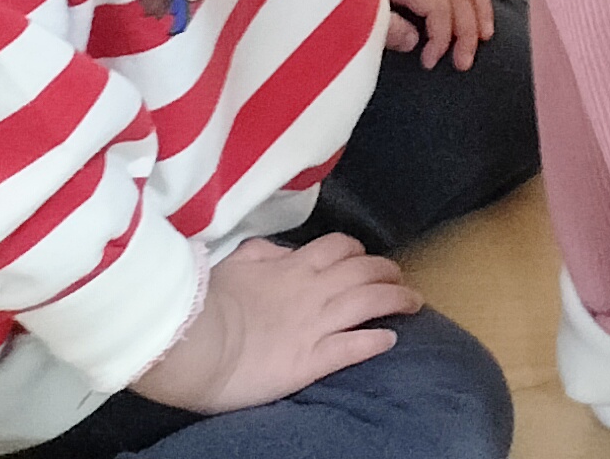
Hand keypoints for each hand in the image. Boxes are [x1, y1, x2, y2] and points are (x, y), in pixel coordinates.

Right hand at [135, 234, 416, 412]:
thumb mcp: (233, 263)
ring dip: (397, 300)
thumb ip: (262, 253)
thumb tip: (282, 252)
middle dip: (388, 271)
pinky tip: (390, 340)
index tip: (365, 258)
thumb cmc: (205, 303)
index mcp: (292, 267)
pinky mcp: (312, 360)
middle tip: (401, 278)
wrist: (195, 341)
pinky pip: (354, 347)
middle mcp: (312, 291)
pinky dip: (375, 341)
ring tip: (413, 302)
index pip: (339, 248)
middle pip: (365, 270)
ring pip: (370, 302)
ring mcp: (316, 325)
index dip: (359, 251)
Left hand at [369, 0, 495, 68]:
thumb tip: (415, 41)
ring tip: (486, 38)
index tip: (429, 64)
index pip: (438, 4)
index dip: (441, 37)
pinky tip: (480, 15)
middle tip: (463, 64)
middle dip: (466, 31)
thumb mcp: (353, 12)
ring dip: (480, 10)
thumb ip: (384, 27)